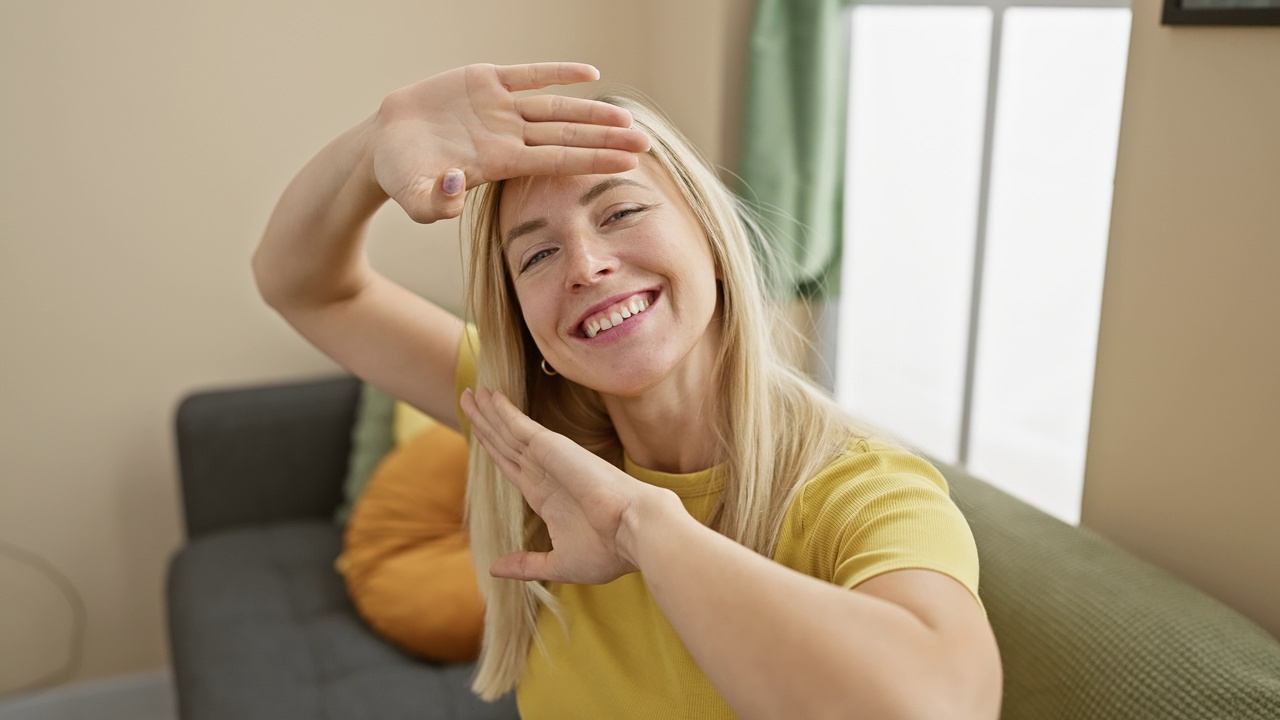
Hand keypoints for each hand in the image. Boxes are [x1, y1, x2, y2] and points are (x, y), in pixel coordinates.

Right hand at [370, 62, 649, 224]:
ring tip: (627, 118)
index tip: (628, 164)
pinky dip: (558, 72)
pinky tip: (591, 74)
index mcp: (500, 162)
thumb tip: (459, 186)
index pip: (557, 160)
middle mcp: (508, 136)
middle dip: (607, 139)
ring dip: (591, 110)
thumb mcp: (413, 197)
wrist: (384, 145)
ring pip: (555, 107)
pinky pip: (529, 74)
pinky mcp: (485, 81)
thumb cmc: (402, 177)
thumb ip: (436, 203)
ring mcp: (500, 107)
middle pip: (568, 135)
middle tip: (647, 142)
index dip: (593, 159)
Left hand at [461, 387, 661, 584]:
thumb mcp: (557, 563)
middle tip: (466, 398)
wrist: (634, 531)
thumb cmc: (607, 550)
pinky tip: (487, 396)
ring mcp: (548, 458)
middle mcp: (545, 473)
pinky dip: (501, 410)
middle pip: (505, 443)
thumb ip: (525, 564)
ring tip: (470, 392)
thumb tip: (494, 569)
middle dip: (486, 422)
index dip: (493, 449)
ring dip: (487, 411)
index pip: (511, 467)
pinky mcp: (551, 447)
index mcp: (546, 497)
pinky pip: (518, 425)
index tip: (477, 435)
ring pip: (507, 430)